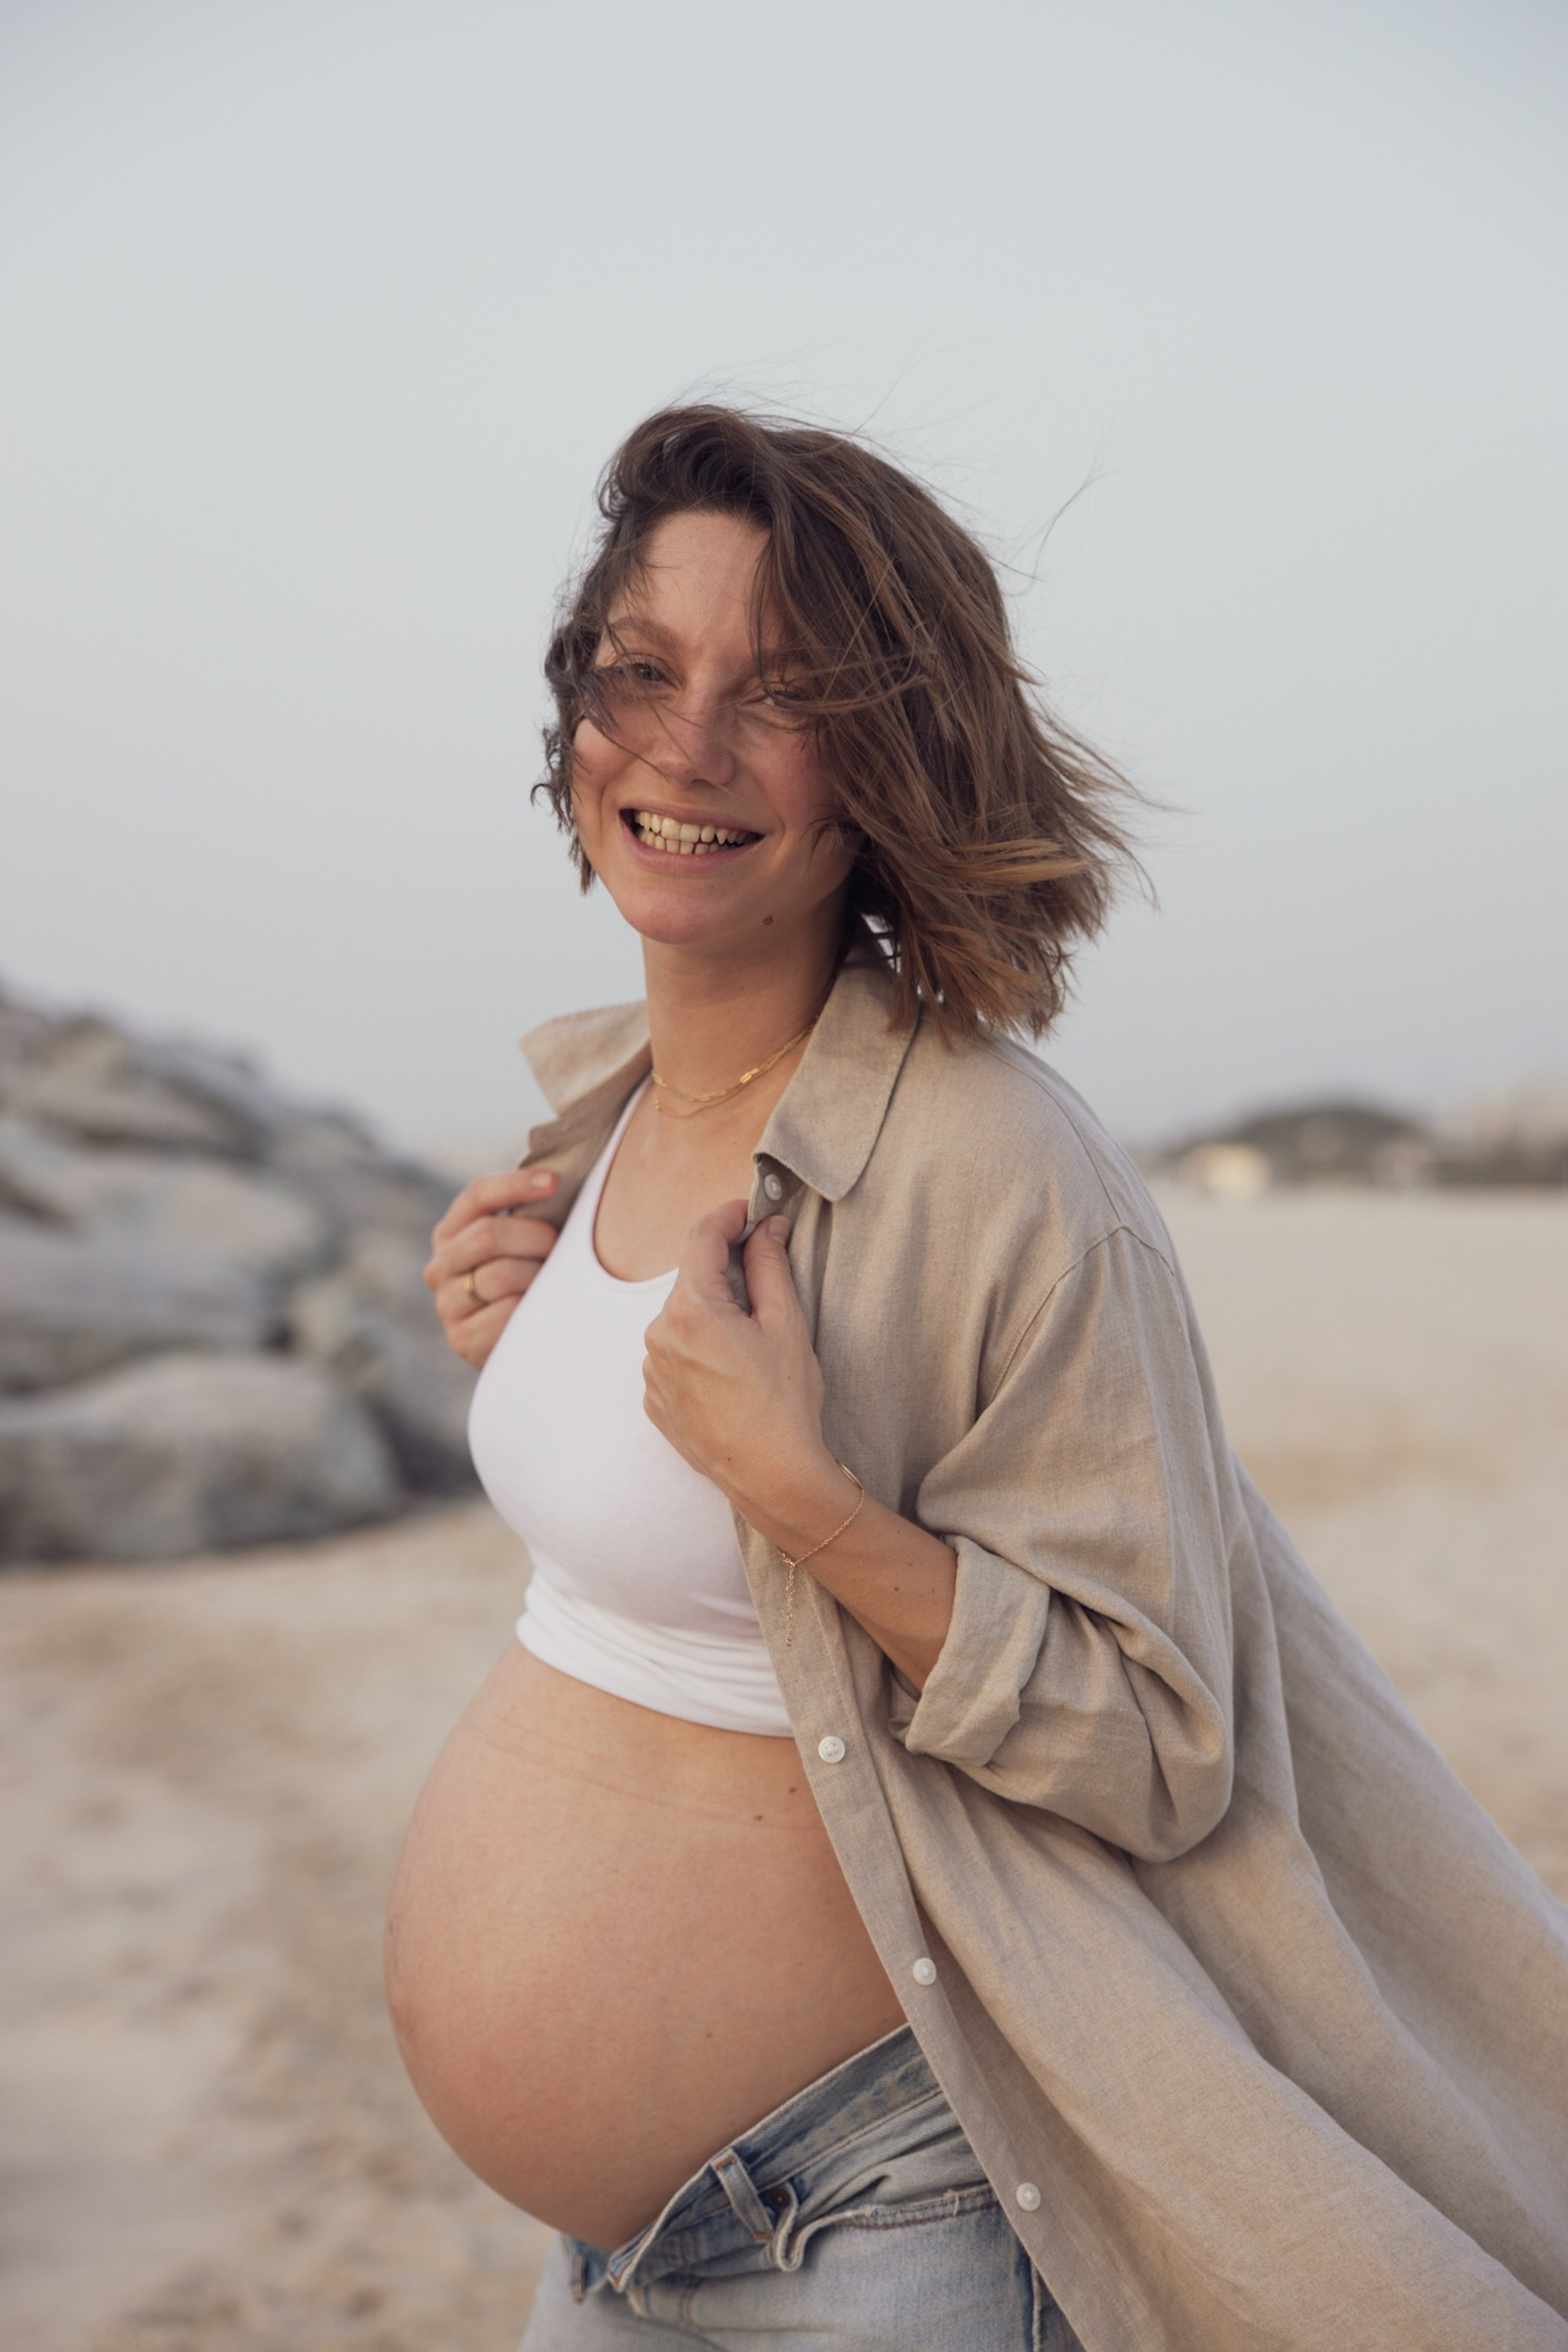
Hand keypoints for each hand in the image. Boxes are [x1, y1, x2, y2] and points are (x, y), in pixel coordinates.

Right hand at [425, 1167, 559, 1369]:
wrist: (521, 1346)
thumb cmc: (530, 1279)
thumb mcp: (523, 1242)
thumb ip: (530, 1211)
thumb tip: (559, 1176)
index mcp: (452, 1232)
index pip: (478, 1196)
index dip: (516, 1185)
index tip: (555, 1182)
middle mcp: (441, 1265)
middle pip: (488, 1235)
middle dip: (535, 1237)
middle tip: (559, 1248)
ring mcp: (447, 1304)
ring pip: (501, 1275)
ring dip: (538, 1276)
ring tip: (551, 1281)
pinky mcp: (462, 1339)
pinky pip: (507, 1314)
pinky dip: (532, 1309)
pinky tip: (541, 1309)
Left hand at [642, 1202, 835, 1522]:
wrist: (771, 1478)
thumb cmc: (784, 1404)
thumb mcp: (785, 1325)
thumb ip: (770, 1266)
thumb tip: (767, 1228)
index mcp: (689, 1309)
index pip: (702, 1237)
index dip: (729, 1216)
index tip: (751, 1211)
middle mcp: (656, 1335)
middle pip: (691, 1280)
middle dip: (725, 1272)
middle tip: (766, 1280)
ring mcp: (650, 1371)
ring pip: (681, 1320)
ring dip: (711, 1315)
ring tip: (753, 1346)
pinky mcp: (653, 1400)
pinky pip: (673, 1357)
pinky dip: (699, 1352)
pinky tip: (733, 1375)